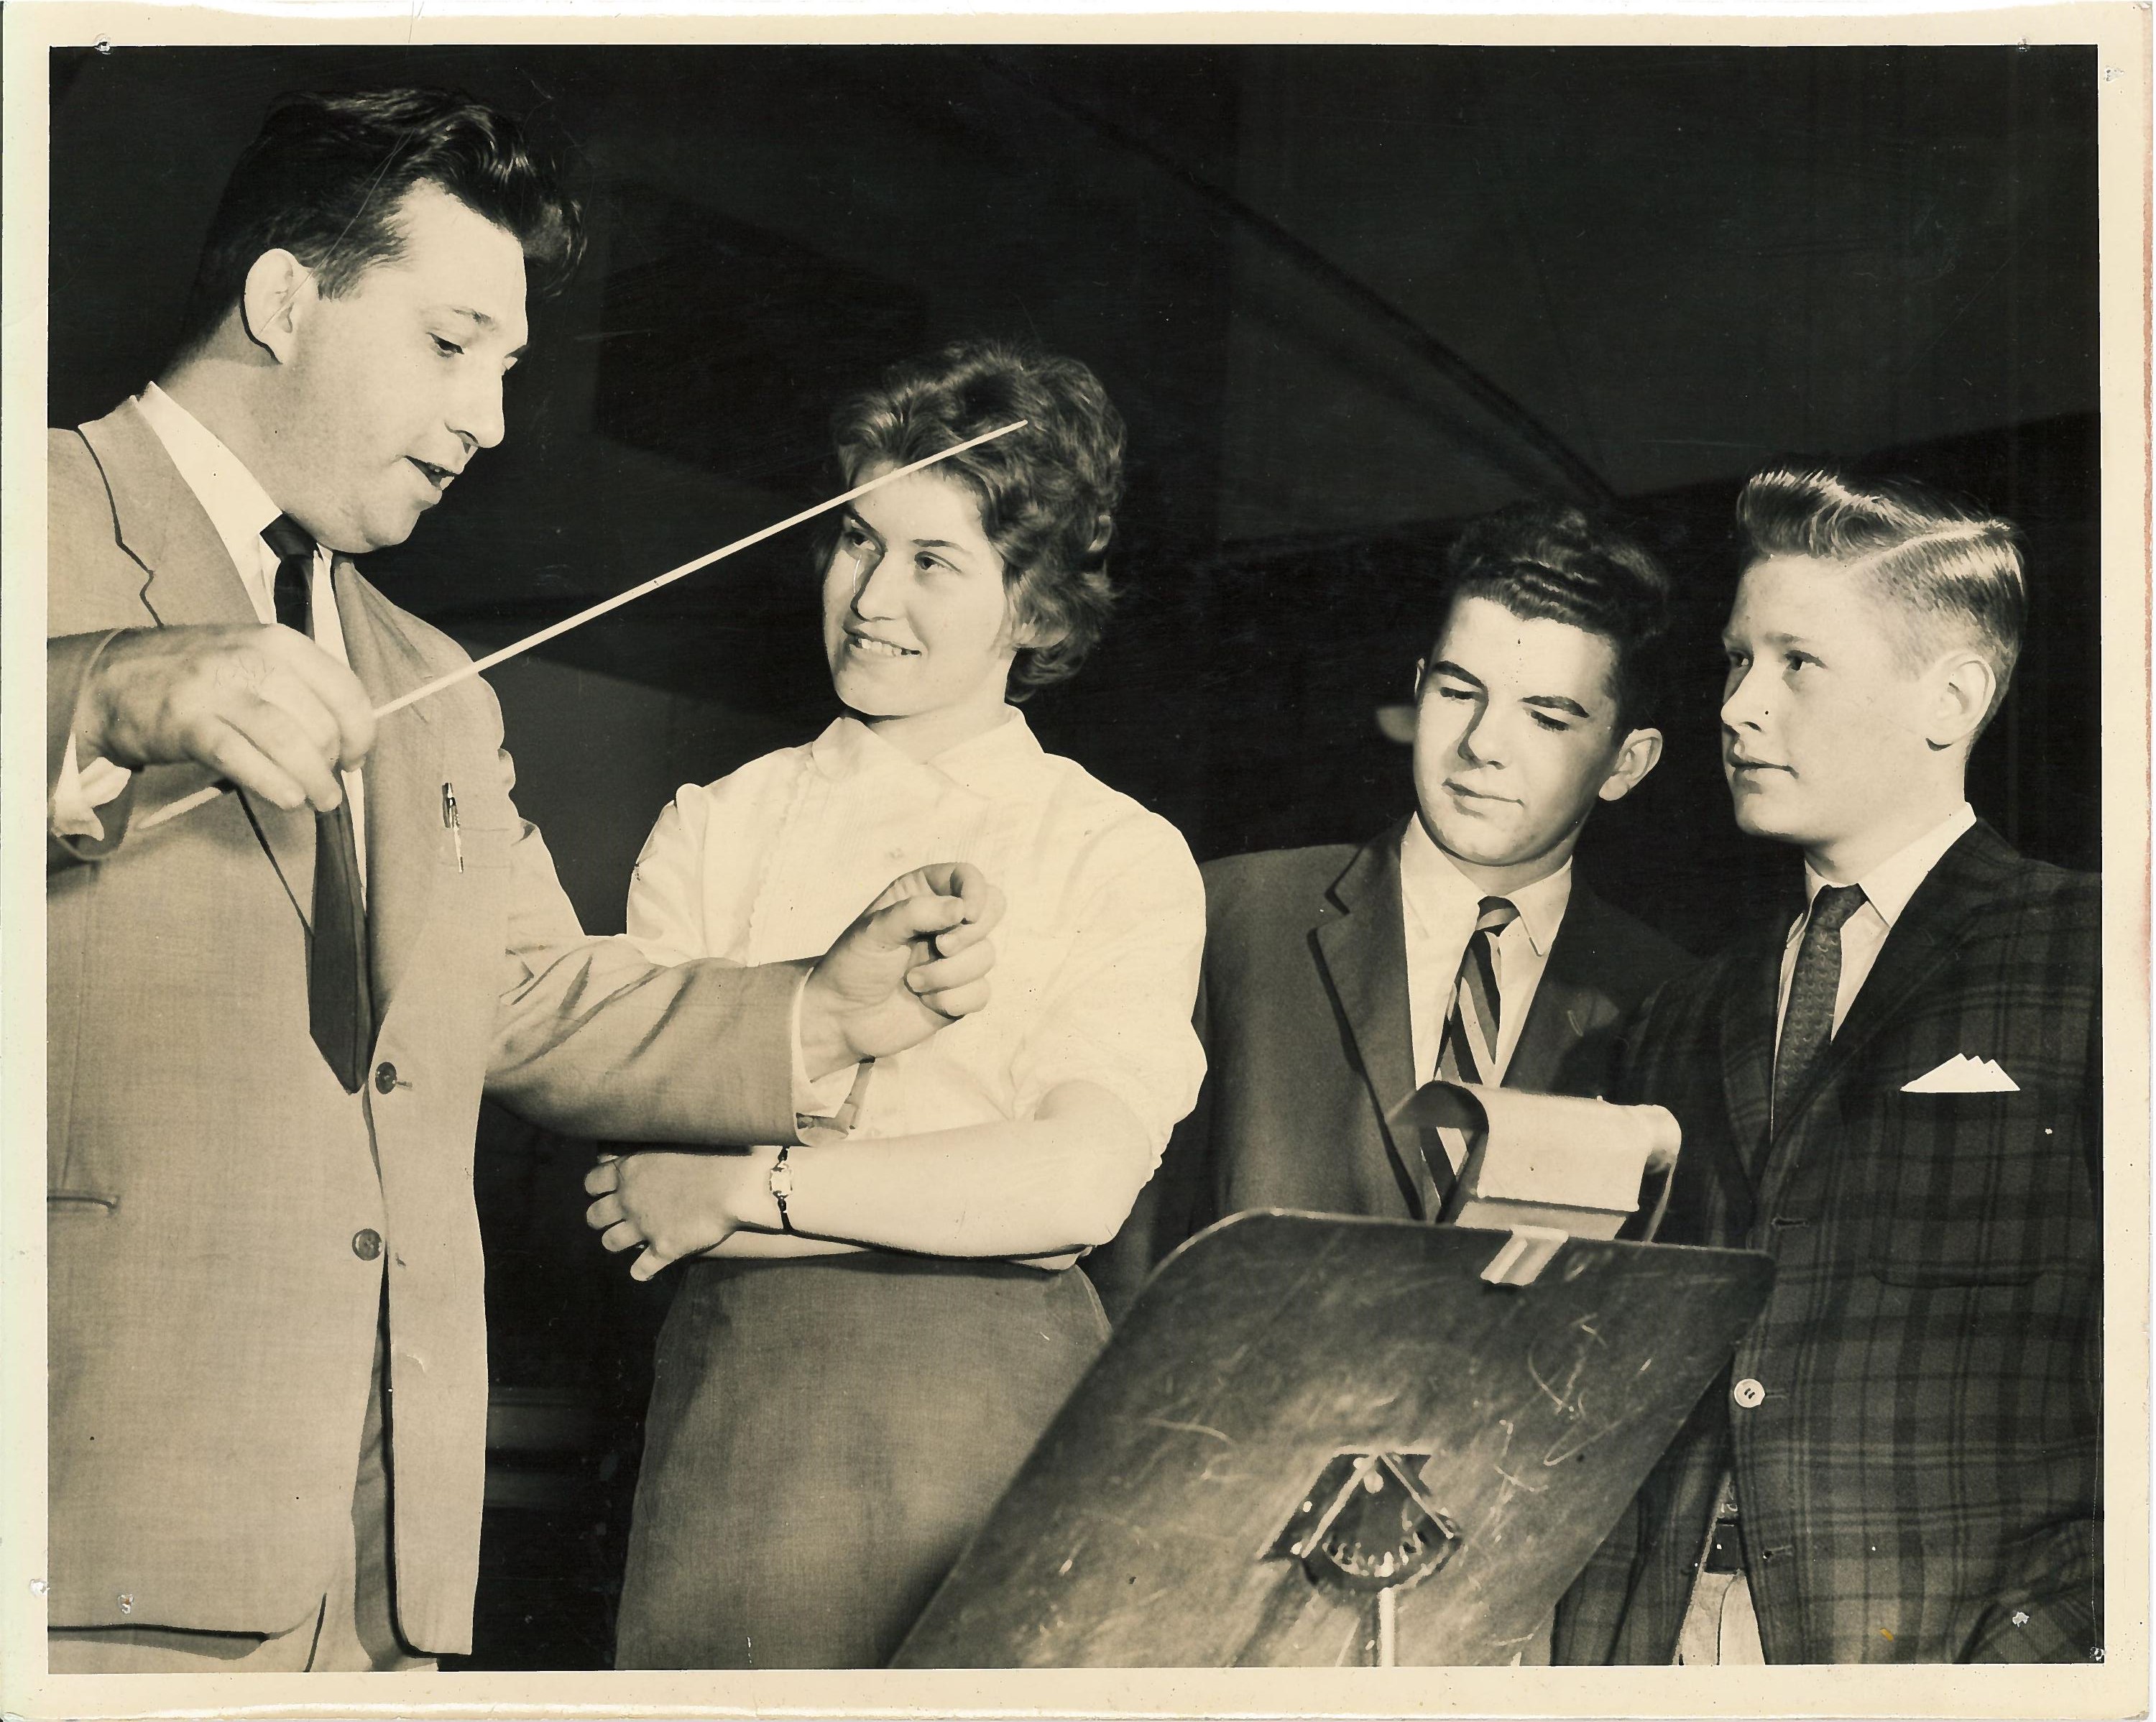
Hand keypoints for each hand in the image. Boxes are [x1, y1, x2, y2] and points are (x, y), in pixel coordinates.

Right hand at [82, 623, 376, 812]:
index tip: (355, 758)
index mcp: (278, 642)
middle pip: (319, 722)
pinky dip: (273, 783)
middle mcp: (252, 659)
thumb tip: (350, 737)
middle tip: (327, 783)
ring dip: (313, 781)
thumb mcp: (254, 660)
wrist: (113, 678)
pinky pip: (243, 758)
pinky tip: (287, 799)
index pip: (345, 690)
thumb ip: (301, 687)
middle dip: (333, 763)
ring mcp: (217, 689)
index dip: (361, 733)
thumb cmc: (197, 675)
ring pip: (288, 741)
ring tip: (318, 800)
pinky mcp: (188, 722)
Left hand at [583, 1150, 770, 1281]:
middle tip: (615, 1217)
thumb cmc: (712, 1152)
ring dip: (616, 1242)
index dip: (596, 1189)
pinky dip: (641, 1271)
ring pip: (610, 1243)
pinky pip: (640, 1269)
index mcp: (628, 1170)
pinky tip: (646, 1269)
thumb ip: (650, 1148)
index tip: (605, 1191)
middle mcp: (628, 1200)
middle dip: (600, 1218)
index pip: (591, 1182)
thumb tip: (642, 1145)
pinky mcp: (664, 1248)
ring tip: (629, 1241)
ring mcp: (644, 1226)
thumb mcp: (672, 1140)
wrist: (738, 1181)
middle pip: (593, 1216)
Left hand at [799, 861, 1005, 1073]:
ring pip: (987, 955)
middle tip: (940, 947)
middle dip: (970, 934)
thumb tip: (963, 910)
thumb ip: (917, 913)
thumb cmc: (854, 965)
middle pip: (993, 909)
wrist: (843, 1017)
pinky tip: (926, 1002)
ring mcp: (956, 958)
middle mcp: (945, 922)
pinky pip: (981, 992)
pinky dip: (953, 999)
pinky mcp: (961, 992)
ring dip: (949, 974)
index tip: (966, 914)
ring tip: (914, 982)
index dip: (976, 890)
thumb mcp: (875, 931)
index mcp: (923, 894)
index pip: (967, 876)